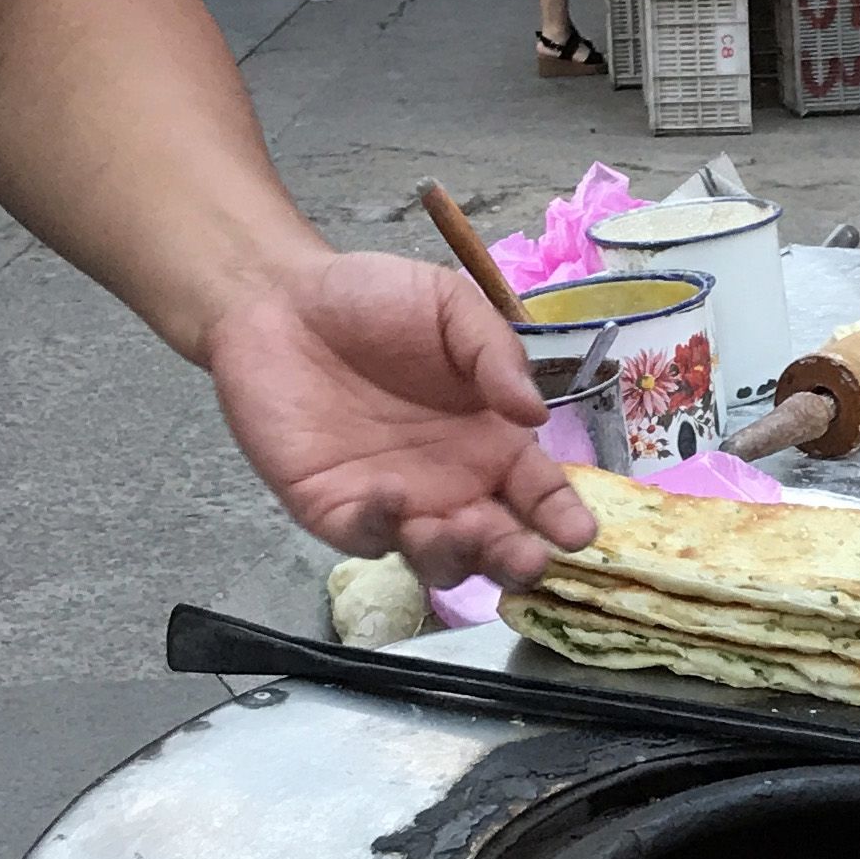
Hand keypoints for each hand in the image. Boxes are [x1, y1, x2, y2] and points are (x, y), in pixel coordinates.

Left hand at [206, 254, 599, 586]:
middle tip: (527, 556)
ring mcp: (394, 505)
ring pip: (437, 558)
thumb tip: (537, 414)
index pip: (538, 492)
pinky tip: (390, 496)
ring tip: (462, 529)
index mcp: (491, 441)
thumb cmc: (374, 300)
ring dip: (456, 556)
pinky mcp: (336, 510)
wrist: (280, 300)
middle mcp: (451, 485)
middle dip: (516, 558)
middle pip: (496, 542)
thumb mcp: (450, 307)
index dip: (562, 516)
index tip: (579, 534)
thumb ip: (495, 354)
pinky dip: (383, 527)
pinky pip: (367, 536)